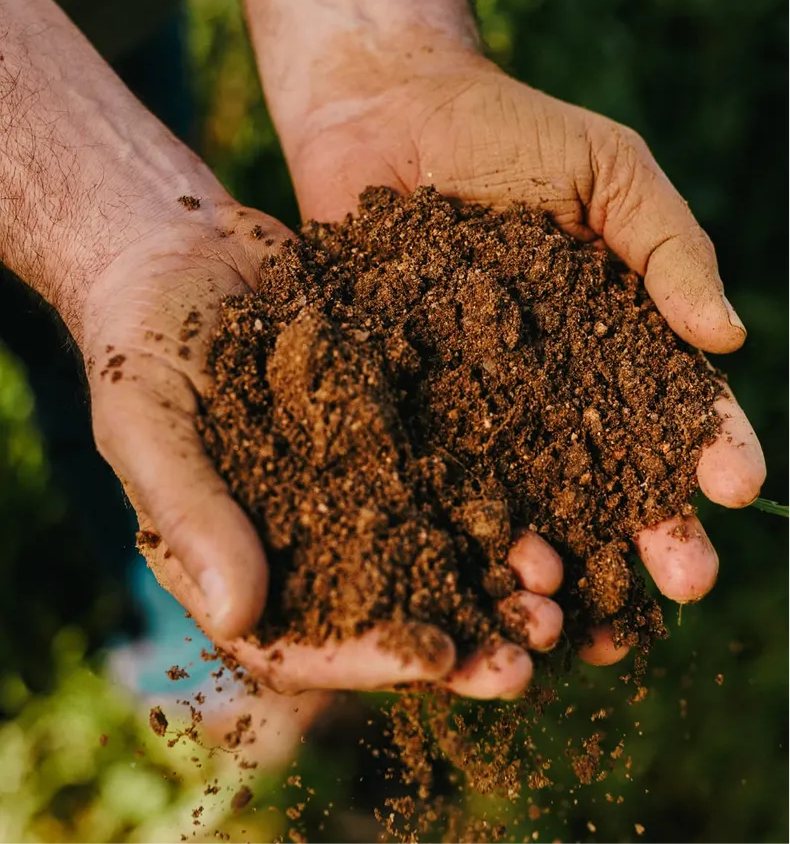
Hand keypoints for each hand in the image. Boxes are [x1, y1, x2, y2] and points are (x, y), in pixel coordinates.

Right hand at [84, 191, 562, 697]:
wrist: (183, 250)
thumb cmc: (138, 339)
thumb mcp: (146, 420)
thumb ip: (190, 511)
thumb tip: (241, 614)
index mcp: (232, 556)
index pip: (297, 640)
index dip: (365, 659)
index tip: (434, 662)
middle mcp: (301, 533)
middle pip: (384, 609)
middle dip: (456, 638)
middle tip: (525, 660)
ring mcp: (353, 481)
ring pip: (432, 549)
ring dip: (493, 580)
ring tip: (556, 589)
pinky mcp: (392, 428)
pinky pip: (448, 471)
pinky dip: (498, 497)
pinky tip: (548, 506)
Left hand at [283, 36, 766, 664]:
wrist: (382, 113)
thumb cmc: (505, 130)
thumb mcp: (606, 171)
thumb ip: (667, 246)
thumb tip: (729, 339)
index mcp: (611, 333)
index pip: (672, 403)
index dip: (708, 444)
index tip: (735, 484)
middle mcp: (548, 384)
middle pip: (609, 471)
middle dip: (651, 526)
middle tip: (682, 583)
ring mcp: (475, 399)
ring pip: (529, 494)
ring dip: (564, 554)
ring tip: (586, 606)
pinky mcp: (402, 400)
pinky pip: (436, 470)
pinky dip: (461, 526)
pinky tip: (480, 575)